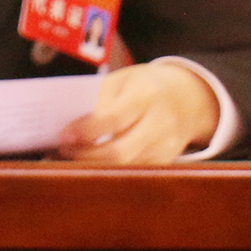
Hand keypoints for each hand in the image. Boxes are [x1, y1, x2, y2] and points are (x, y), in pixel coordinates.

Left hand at [57, 62, 221, 164]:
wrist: (187, 97)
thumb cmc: (143, 86)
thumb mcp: (121, 80)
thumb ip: (100, 102)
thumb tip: (73, 129)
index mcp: (147, 95)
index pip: (113, 119)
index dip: (86, 131)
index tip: (64, 137)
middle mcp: (161, 123)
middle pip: (121, 151)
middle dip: (87, 155)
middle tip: (64, 150)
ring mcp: (168, 145)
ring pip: (126, 165)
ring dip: (95, 164)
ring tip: (73, 155)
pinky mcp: (167, 160)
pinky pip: (134, 170)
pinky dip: (111, 168)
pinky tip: (94, 161)